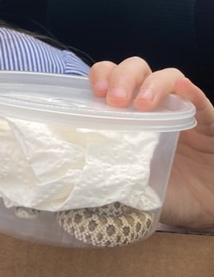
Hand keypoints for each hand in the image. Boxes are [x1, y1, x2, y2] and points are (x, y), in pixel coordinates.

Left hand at [89, 57, 213, 228]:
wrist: (203, 206)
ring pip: (167, 76)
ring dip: (153, 84)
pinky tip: (182, 89)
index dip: (100, 77)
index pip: (111, 79)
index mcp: (128, 112)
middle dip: (122, 77)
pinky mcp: (207, 121)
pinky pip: (201, 101)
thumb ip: (107, 169)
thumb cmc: (163, 190)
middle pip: (136, 70)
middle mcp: (153, 103)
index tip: (93, 94)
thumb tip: (76, 172)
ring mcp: (180, 109)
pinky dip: (191, 92)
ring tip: (144, 104)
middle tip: (116, 101)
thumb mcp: (128, 181)